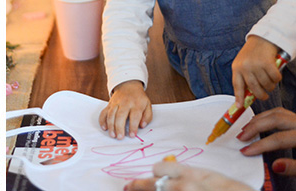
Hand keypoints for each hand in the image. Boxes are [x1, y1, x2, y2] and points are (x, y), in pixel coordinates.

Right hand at [99, 80, 151, 138]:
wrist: (128, 86)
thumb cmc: (139, 99)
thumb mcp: (148, 105)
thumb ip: (147, 116)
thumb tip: (142, 126)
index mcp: (136, 104)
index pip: (134, 116)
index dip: (133, 126)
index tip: (132, 135)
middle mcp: (125, 103)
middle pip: (120, 115)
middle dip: (119, 127)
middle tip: (120, 137)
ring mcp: (115, 103)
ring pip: (111, 114)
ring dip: (110, 125)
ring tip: (112, 135)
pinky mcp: (109, 104)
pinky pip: (104, 112)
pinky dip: (102, 120)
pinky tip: (104, 128)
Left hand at [124, 161, 253, 190]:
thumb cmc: (230, 190)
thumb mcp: (209, 177)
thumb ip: (188, 174)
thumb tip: (171, 174)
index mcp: (188, 175)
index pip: (158, 168)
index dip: (156, 173)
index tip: (155, 176)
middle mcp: (181, 188)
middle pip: (150, 185)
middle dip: (138, 186)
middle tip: (128, 187)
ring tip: (138, 190)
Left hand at [232, 35, 280, 105]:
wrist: (261, 38)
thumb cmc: (252, 53)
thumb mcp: (242, 64)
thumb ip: (244, 77)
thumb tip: (247, 96)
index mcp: (236, 68)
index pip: (237, 86)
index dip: (238, 98)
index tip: (240, 107)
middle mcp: (245, 67)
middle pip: (254, 89)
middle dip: (261, 95)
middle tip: (265, 96)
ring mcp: (256, 65)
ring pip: (266, 85)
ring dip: (271, 86)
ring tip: (269, 81)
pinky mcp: (268, 63)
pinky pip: (275, 78)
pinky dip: (277, 79)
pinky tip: (275, 74)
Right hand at [237, 107, 295, 174]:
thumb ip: (295, 167)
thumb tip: (275, 166)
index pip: (279, 138)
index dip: (261, 145)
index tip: (246, 151)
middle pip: (275, 118)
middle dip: (255, 126)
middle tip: (241, 137)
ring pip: (277, 112)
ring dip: (260, 119)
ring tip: (246, 129)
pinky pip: (282, 112)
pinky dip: (268, 116)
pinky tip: (260, 123)